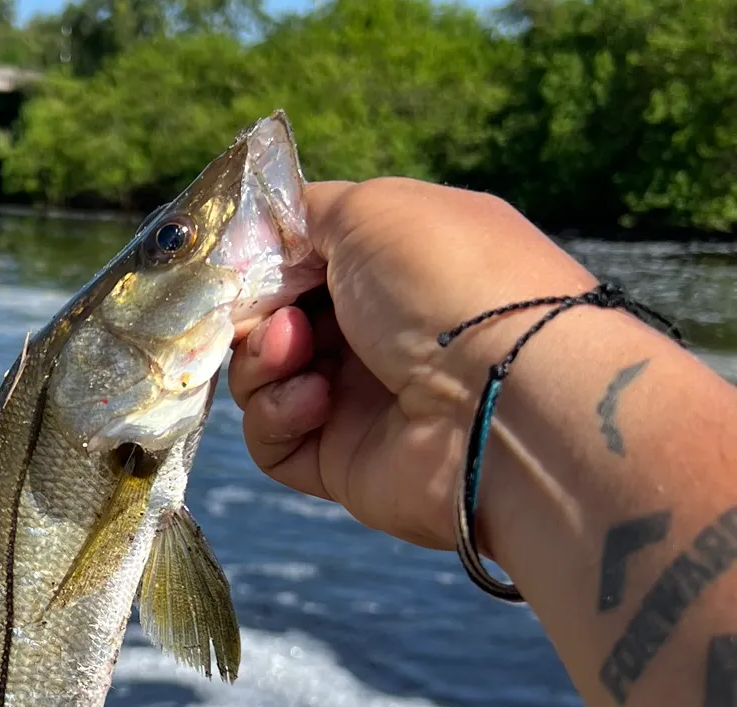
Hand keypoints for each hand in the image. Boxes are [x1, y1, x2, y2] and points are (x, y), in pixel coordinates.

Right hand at [227, 178, 595, 552]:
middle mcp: (379, 329)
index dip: (267, 259)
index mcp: (397, 262)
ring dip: (262, 362)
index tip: (244, 262)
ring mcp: (359, 399)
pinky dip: (275, 416)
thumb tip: (255, 244)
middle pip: (275, 318)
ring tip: (294, 354)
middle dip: (258, 312)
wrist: (497, 398)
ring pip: (263, 379)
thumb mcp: (373, 210)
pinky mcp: (340, 461)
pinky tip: (313, 401)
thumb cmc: (446, 284)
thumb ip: (304, 213)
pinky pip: (273, 441)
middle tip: (272, 314)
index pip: (306, 258)